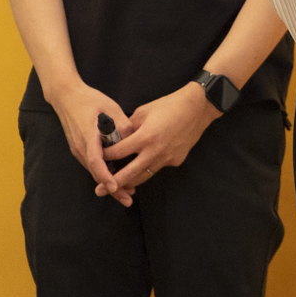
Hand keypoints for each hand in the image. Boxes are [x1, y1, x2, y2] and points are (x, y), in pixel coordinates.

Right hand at [43, 78, 129, 201]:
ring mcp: (78, 149)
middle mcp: (80, 147)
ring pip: (94, 170)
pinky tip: (114, 178)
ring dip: (108, 182)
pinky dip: (102, 173)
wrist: (65, 96)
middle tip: (128, 199)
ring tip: (125, 193)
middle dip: (112, 187)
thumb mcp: (110, 107)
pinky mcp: (79, 148)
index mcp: (88, 136)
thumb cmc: (89, 99)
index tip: (116, 186)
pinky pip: (91, 164)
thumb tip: (135, 138)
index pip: (96, 161)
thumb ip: (122, 124)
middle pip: (96, 172)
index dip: (105, 176)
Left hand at [98, 84, 219, 201]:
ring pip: (144, 176)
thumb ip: (129, 127)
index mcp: (145, 137)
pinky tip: (144, 166)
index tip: (97, 159)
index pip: (119, 153)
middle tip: (100, 191)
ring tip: (118, 187)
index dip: (106, 157)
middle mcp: (155, 152)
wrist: (197, 108)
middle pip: (129, 174)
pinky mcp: (176, 161)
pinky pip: (158, 167)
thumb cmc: (169, 105)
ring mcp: (167, 159)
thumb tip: (118, 137)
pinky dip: (149, 168)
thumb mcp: (144, 111)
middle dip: (113, 184)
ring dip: (131, 182)